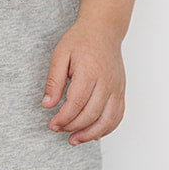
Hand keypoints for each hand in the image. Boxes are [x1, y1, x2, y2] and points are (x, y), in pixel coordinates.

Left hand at [41, 22, 125, 144]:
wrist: (104, 30)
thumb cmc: (80, 40)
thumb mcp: (60, 55)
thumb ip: (54, 81)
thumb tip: (47, 104)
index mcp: (90, 72)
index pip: (76, 103)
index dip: (63, 118)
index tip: (52, 124)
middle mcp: (107, 82)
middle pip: (91, 114)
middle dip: (73, 127)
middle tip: (58, 129)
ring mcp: (117, 88)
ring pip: (107, 120)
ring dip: (90, 134)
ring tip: (74, 139)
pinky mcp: (121, 91)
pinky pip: (118, 116)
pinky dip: (106, 129)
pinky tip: (93, 134)